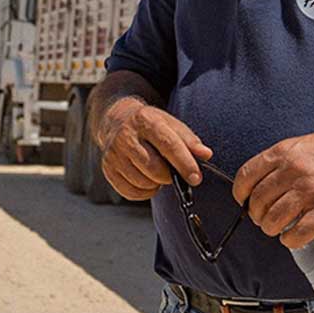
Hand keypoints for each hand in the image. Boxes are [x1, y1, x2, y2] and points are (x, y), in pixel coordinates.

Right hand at [97, 96, 212, 200]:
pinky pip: (131, 192)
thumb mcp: (171, 124)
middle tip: (173, 172)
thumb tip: (205, 155)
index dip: (184, 163)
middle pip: (154, 168)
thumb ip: (190, 140)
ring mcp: (114, 153)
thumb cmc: (150, 125)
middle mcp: (126, 136)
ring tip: (157, 172)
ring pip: (142, 182)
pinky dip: (145, 192)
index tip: (196, 178)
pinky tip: (147, 180)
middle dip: (169, 176)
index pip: (168, 144)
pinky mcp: (108, 169)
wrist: (118, 120)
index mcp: (145, 120)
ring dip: (156, 184)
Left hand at [232, 127, 313, 248]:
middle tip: (262, 218)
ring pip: (274, 219)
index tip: (243, 201)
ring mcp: (309, 190)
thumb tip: (255, 186)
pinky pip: (300, 232)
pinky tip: (292, 237)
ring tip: (276, 228)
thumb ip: (276, 163)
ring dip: (271, 229)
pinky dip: (291, 240)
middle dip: (256, 215)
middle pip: (258, 201)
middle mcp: (292, 170)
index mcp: (282, 153)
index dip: (240, 194)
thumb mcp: (297, 145)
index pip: (246, 176)